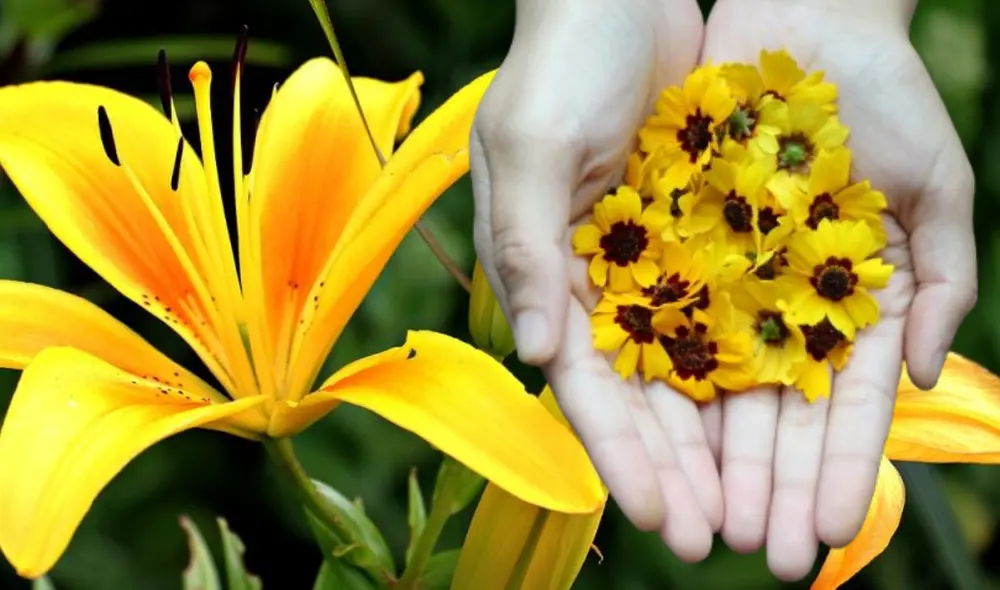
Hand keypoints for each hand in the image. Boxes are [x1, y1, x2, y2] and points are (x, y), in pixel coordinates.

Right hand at [470, 0, 721, 560]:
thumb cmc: (560, 65)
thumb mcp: (528, 148)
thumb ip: (528, 251)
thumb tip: (532, 354)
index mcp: (547, 276)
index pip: (581, 383)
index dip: (616, 452)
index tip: (654, 514)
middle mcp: (599, 285)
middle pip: (639, 395)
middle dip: (674, 468)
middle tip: (713, 538)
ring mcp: (654, 266)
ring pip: (689, 370)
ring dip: (718, 439)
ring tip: (753, 504)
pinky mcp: (701, 241)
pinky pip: (731, 315)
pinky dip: (753, 367)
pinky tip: (785, 416)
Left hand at [701, 0, 976, 578]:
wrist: (802, 22)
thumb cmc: (883, 98)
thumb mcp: (935, 186)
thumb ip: (937, 281)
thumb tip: (912, 377)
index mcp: (846, 306)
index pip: (841, 408)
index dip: (834, 472)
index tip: (825, 535)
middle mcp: (778, 307)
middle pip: (771, 415)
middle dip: (766, 486)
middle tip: (760, 556)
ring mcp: (722, 284)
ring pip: (711, 390)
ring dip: (710, 463)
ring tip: (705, 526)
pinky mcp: (668, 252)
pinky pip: (657, 328)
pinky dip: (655, 387)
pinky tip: (651, 446)